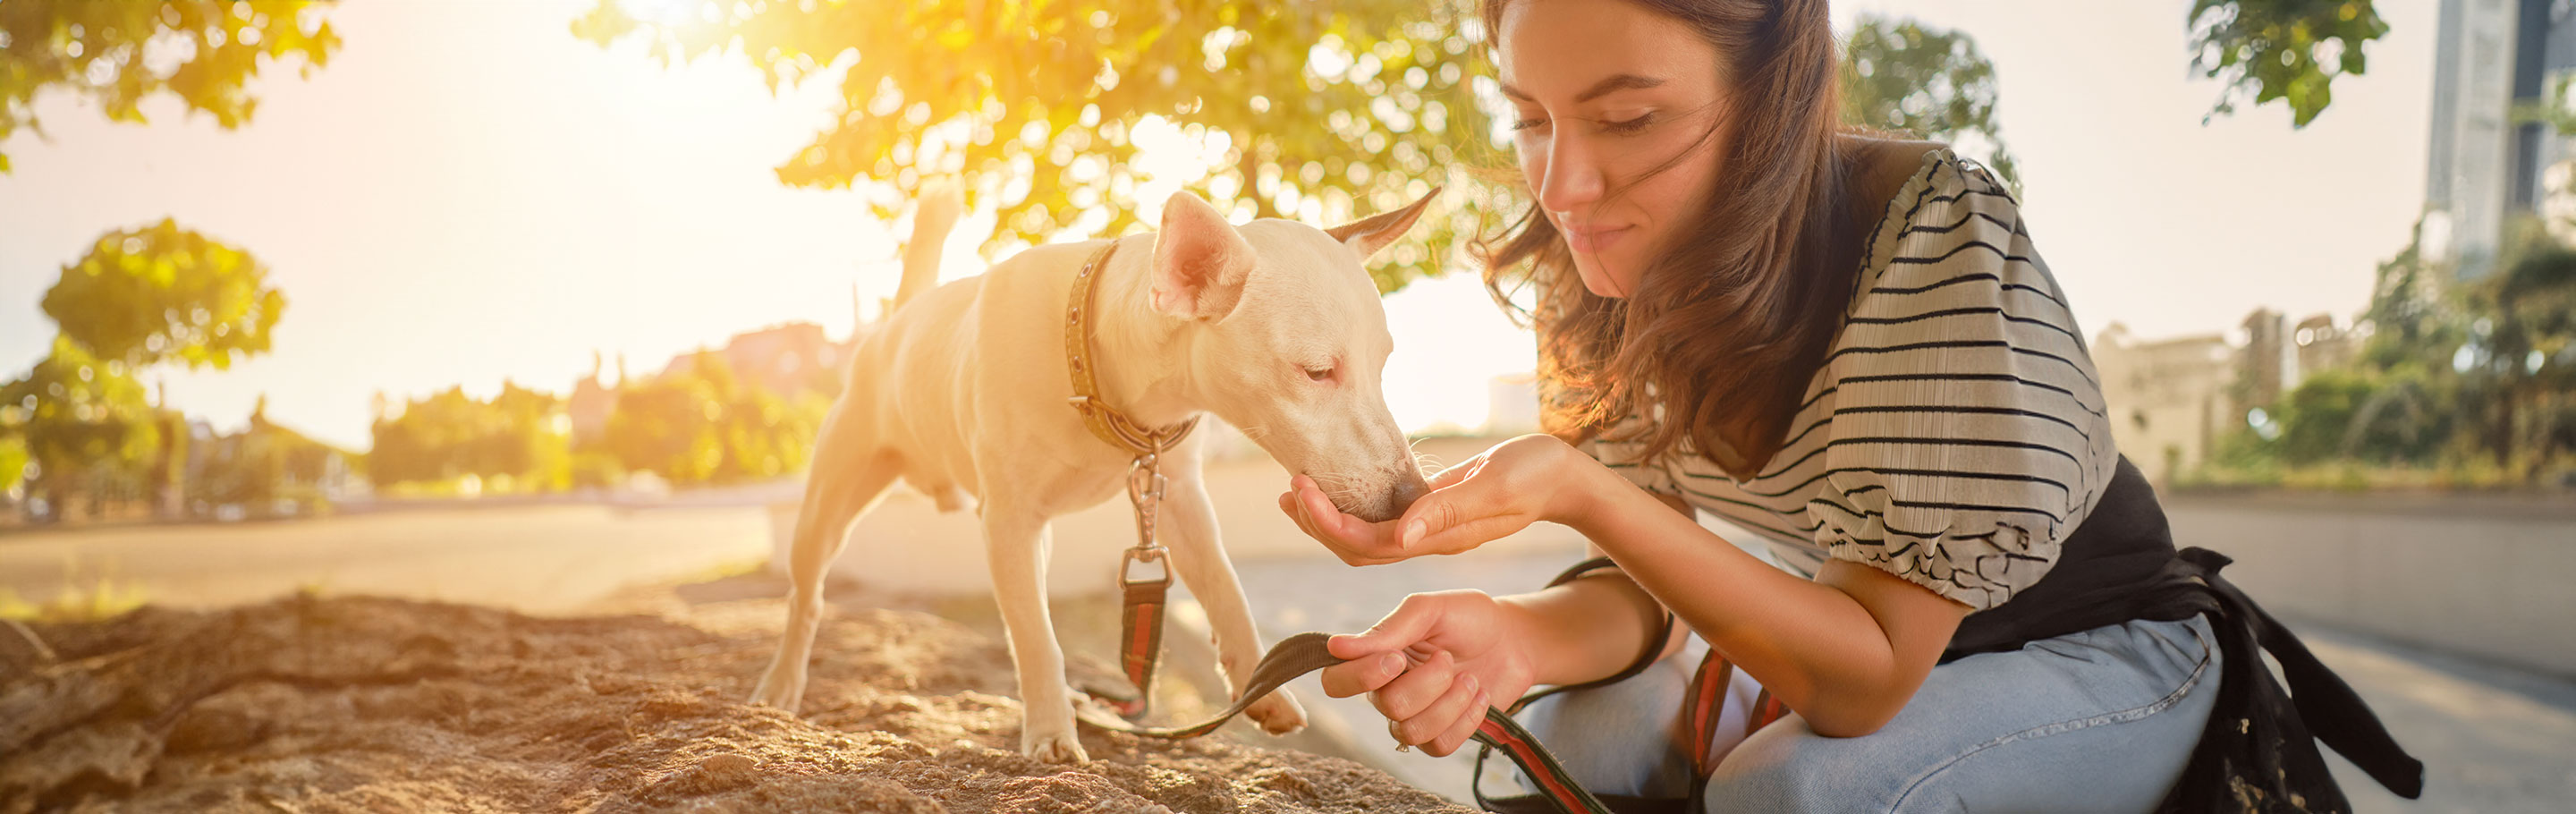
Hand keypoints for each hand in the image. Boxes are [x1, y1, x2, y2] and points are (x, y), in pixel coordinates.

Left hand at [1276, 434, 1597, 564]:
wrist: (1564, 478)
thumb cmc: (1536, 475)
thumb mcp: (1496, 488)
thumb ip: (1450, 510)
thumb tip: (1403, 535)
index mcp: (1441, 539)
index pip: (1371, 543)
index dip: (1330, 523)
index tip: (1302, 489)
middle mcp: (1430, 540)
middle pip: (1360, 549)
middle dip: (1319, 524)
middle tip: (1289, 490)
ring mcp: (1430, 529)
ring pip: (1367, 537)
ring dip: (1328, 518)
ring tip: (1296, 491)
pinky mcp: (1433, 512)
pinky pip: (1382, 518)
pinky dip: (1353, 505)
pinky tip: (1335, 487)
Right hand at [1320, 590, 1539, 756]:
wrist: (1514, 639)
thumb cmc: (1469, 618)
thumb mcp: (1430, 610)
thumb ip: (1387, 629)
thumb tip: (1335, 646)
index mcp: (1376, 657)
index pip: (1336, 682)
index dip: (1362, 676)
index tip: (1398, 658)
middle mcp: (1387, 691)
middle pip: (1386, 707)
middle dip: (1427, 682)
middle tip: (1448, 658)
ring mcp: (1414, 716)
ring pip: (1411, 732)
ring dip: (1450, 702)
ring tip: (1470, 678)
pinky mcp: (1441, 735)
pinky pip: (1439, 746)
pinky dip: (1466, 719)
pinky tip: (1479, 695)